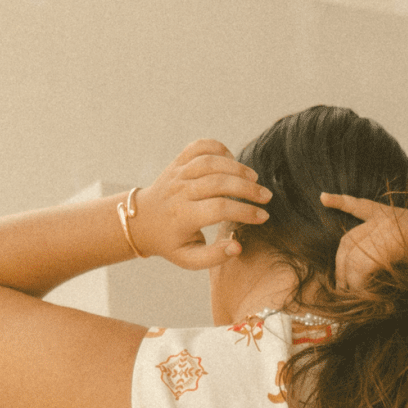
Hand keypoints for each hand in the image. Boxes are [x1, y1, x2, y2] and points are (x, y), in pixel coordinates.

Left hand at [132, 139, 269, 269]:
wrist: (142, 221)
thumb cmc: (170, 243)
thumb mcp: (189, 260)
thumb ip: (213, 257)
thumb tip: (237, 247)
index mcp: (183, 217)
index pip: (219, 209)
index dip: (244, 211)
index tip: (263, 217)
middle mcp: (180, 192)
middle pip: (219, 182)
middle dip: (247, 188)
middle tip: (266, 196)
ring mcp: (178, 173)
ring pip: (211, 162)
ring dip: (237, 167)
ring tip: (254, 179)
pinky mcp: (178, 161)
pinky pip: (200, 147)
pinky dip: (218, 148)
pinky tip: (232, 159)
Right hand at [320, 195, 407, 298]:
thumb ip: (395, 302)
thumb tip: (368, 316)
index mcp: (394, 242)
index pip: (359, 269)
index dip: (356, 292)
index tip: (362, 308)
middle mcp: (386, 224)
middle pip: (349, 254)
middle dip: (345, 279)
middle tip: (349, 300)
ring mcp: (385, 215)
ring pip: (349, 237)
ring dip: (341, 260)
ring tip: (341, 282)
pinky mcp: (388, 211)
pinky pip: (359, 205)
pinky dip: (341, 201)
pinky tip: (324, 198)